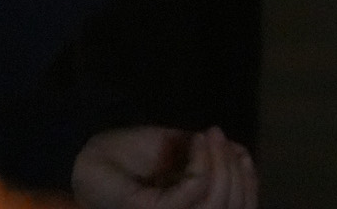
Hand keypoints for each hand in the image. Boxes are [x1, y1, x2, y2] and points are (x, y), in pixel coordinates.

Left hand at [72, 127, 256, 208]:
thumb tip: (242, 154)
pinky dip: (202, 161)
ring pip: (216, 204)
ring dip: (221, 164)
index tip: (245, 153)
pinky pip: (193, 190)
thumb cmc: (129, 158)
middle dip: (237, 173)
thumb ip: (205, 162)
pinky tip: (197, 139)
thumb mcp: (176, 157)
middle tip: (224, 139)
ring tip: (211, 135)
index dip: (249, 189)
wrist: (86, 154)